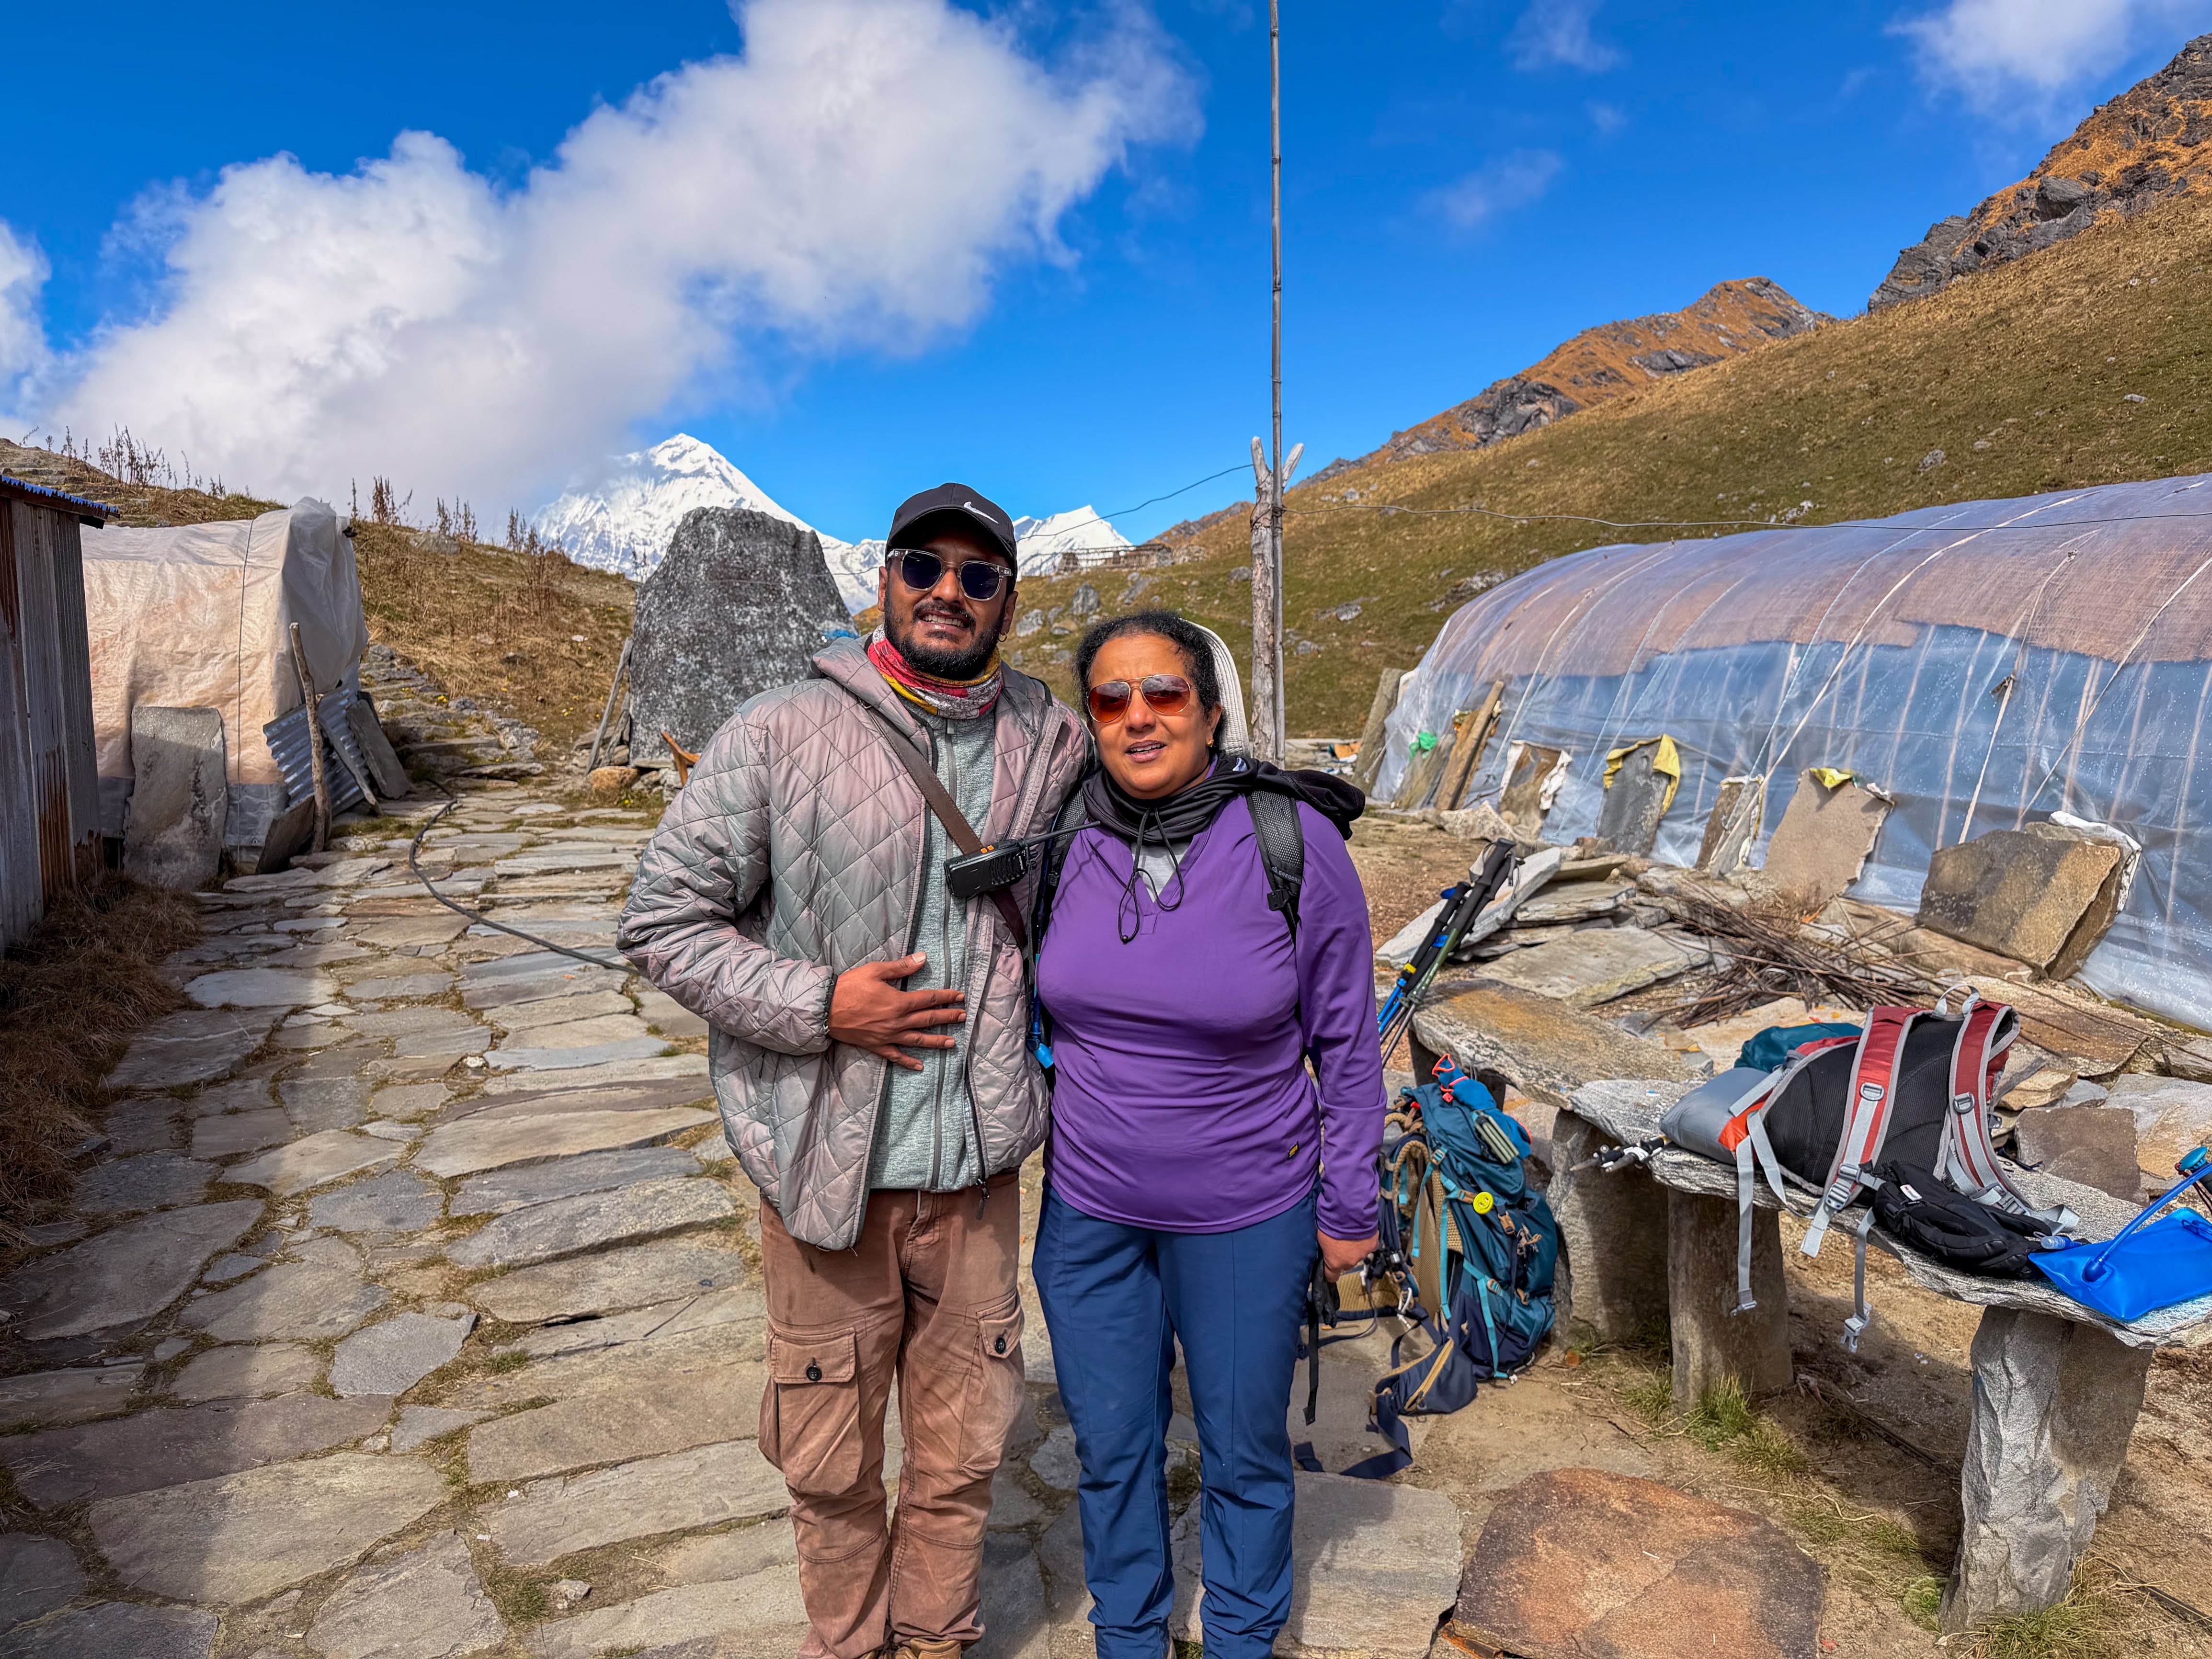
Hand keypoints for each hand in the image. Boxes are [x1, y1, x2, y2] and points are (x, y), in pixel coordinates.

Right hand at [829, 953, 965, 1070]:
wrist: (825, 1009)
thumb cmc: (850, 987)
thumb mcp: (875, 971)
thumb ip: (901, 967)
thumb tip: (923, 958)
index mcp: (899, 1002)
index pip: (929, 999)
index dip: (946, 997)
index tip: (960, 997)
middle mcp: (897, 1022)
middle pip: (928, 1020)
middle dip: (948, 1018)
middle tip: (963, 1017)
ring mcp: (888, 1036)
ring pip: (918, 1040)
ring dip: (937, 1042)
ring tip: (952, 1043)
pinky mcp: (877, 1046)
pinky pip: (896, 1056)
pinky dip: (909, 1062)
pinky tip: (920, 1067)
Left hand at [1318, 1230, 1377, 1278]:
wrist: (1348, 1213)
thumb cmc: (1330, 1224)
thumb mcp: (1322, 1238)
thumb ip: (1327, 1249)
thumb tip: (1329, 1250)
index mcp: (1335, 1262)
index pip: (1332, 1276)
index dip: (1330, 1273)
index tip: (1329, 1270)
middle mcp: (1350, 1261)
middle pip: (1347, 1264)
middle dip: (1344, 1256)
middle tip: (1341, 1244)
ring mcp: (1363, 1254)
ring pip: (1359, 1255)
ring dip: (1355, 1247)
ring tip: (1352, 1235)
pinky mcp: (1373, 1244)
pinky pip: (1370, 1245)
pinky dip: (1366, 1240)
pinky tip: (1363, 1232)